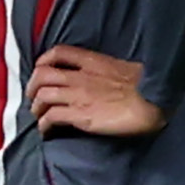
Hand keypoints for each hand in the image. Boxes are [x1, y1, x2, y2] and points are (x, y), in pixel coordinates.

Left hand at [28, 45, 163, 136]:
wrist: (153, 102)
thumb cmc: (145, 86)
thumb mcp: (121, 67)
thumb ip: (103, 70)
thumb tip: (98, 78)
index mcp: (92, 62)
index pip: (58, 52)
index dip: (43, 61)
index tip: (40, 71)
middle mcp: (80, 77)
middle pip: (42, 75)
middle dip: (32, 87)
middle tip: (34, 97)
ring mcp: (78, 96)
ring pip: (42, 96)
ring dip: (36, 107)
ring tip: (39, 116)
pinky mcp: (80, 115)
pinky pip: (51, 118)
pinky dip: (44, 125)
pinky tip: (47, 132)